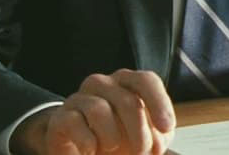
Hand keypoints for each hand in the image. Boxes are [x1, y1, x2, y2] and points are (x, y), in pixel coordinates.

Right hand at [12, 69, 175, 154]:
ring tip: (112, 148)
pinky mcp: (61, 117)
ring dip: (112, 137)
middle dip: (139, 132)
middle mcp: (102, 83)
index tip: (167, 127)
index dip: (159, 102)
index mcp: (127, 81)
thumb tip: (157, 140)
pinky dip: (88, 142)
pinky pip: (74, 123)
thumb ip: (155, 134)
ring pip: (99, 110)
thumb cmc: (118, 137)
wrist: (80, 149)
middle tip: (142, 152)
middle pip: (127, 100)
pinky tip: (91, 150)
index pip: (146, 81)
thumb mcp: (143, 136)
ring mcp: (79, 97)